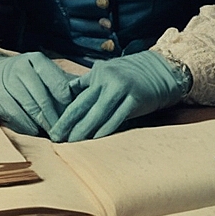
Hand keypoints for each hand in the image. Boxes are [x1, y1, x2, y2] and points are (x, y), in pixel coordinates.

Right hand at [0, 51, 79, 134]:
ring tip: (54, 134)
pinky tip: (35, 131)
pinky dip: (27, 126)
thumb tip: (90, 92)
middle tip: (67, 132)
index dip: (69, 102)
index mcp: (36, 60)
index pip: (59, 82)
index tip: (76, 114)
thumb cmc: (21, 76)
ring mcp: (5, 83)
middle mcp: (20, 68)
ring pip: (30, 109)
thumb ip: (62, 80)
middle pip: (44, 99)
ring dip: (44, 124)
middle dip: (57, 118)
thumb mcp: (40, 71)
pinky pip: (16, 116)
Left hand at [49, 51, 189, 143]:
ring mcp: (122, 88)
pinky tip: (97, 140)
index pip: (76, 99)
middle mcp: (107, 80)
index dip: (64, 117)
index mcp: (97, 74)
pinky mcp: (135, 98)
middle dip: (69, 126)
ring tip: (73, 145)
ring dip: (85, 131)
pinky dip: (106, 130)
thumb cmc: (130, 76)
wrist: (161, 70)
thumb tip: (66, 91)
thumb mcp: (107, 73)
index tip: (53, 132)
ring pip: (99, 114)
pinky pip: (118, 117)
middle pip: (83, 107)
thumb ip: (87, 83)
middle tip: (57, 141)